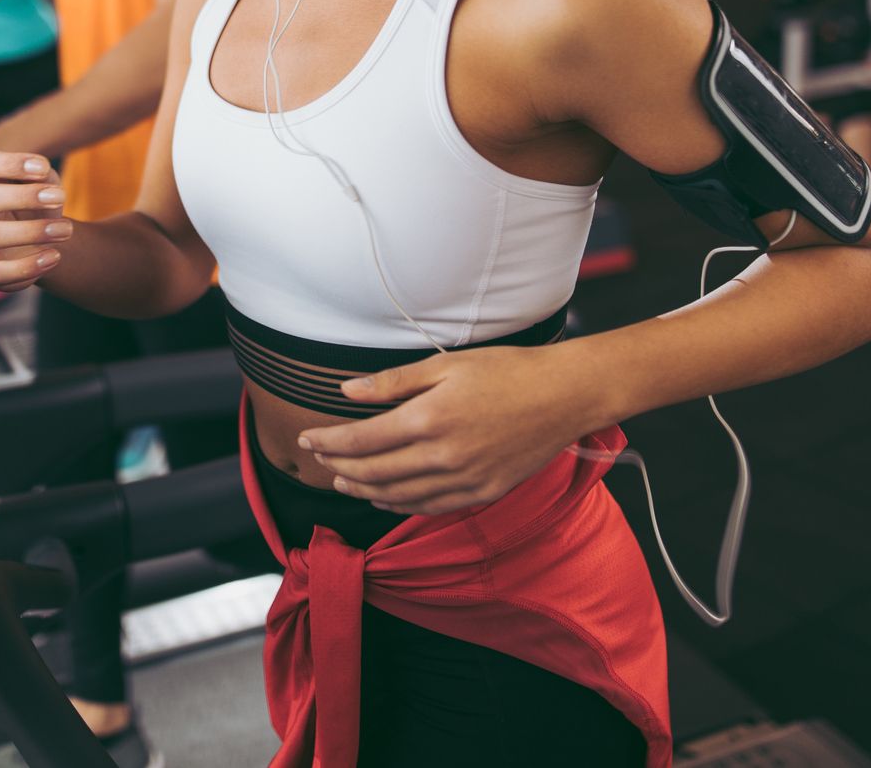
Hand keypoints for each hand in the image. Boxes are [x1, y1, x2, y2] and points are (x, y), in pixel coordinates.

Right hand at [0, 151, 70, 290]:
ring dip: (33, 231)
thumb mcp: (45, 185)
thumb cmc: (38, 206)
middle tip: (60, 197)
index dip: (11, 164)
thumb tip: (41, 173)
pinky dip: (28, 265)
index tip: (43, 167)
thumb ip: (43, 176)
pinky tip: (54, 256)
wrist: (41, 244)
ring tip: (66, 230)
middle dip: (25, 197)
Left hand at [296, 344, 608, 516]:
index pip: (361, 440)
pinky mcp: (483, 492)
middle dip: (339, 467)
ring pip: (399, 495)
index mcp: (428, 419)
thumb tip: (347, 392)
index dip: (329, 442)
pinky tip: (385, 498)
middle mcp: (442, 456)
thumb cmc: (506, 371)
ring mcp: (464, 479)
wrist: (563, 395)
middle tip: (318, 461)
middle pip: (374, 472)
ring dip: (364, 490)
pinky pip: (431, 507)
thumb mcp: (445, 364)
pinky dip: (400, 505)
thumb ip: (392, 383)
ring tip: (342, 482)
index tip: (307, 439)